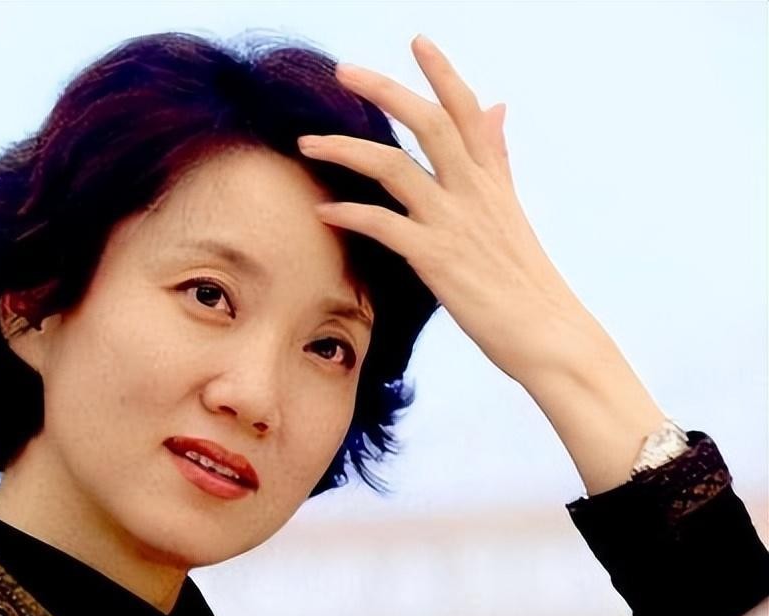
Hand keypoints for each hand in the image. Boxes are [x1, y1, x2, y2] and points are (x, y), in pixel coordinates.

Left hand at [297, 35, 590, 384]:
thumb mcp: (513, 212)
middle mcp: (475, 193)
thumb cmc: (527, 284)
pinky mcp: (437, 259)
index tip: (418, 40)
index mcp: (494, 182)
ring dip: (346, 150)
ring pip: (394, 167)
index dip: (443, 73)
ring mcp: (455, 223)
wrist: (549, 334)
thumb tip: (498, 108)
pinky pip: (383, 225)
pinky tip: (323, 210)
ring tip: (307, 142)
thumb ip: (496, 160)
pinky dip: (350, 214)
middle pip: (427, 123)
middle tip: (343, 71)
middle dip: (384, 91)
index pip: (469, 112)